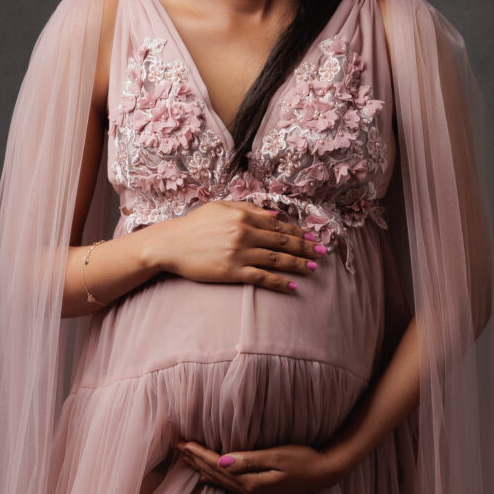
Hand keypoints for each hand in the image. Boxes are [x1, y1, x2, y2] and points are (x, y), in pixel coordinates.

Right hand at [148, 201, 324, 292]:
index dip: (298, 232)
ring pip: (276, 259)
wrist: (171, 244)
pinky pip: (262, 277)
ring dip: (298, 264)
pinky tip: (292, 286)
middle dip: (305, 247)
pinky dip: (279, 282)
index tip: (313, 237)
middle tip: (322, 252)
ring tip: (313, 268)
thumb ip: (249, 209)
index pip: (278, 225)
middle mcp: (244, 233)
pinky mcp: (232, 271)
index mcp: (243, 215)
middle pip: (282, 241)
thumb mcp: (220, 208)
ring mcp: (239, 253)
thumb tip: (275, 215)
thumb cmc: (194, 225)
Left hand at [172, 437, 345, 493]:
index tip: (180, 442)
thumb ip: (248, 460)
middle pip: (213, 473)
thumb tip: (221, 461)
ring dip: (200, 467)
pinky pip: (228, 483)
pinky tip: (206, 476)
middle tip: (174, 447)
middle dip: (193, 460)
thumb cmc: (304, 460)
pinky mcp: (259, 488)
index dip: (197, 453)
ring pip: (218, 479)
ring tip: (184, 458)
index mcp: (249, 482)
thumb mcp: (277, 457)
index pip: (215, 465)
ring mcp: (253, 491)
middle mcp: (247, 490)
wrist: (325, 473)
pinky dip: (213, 477)